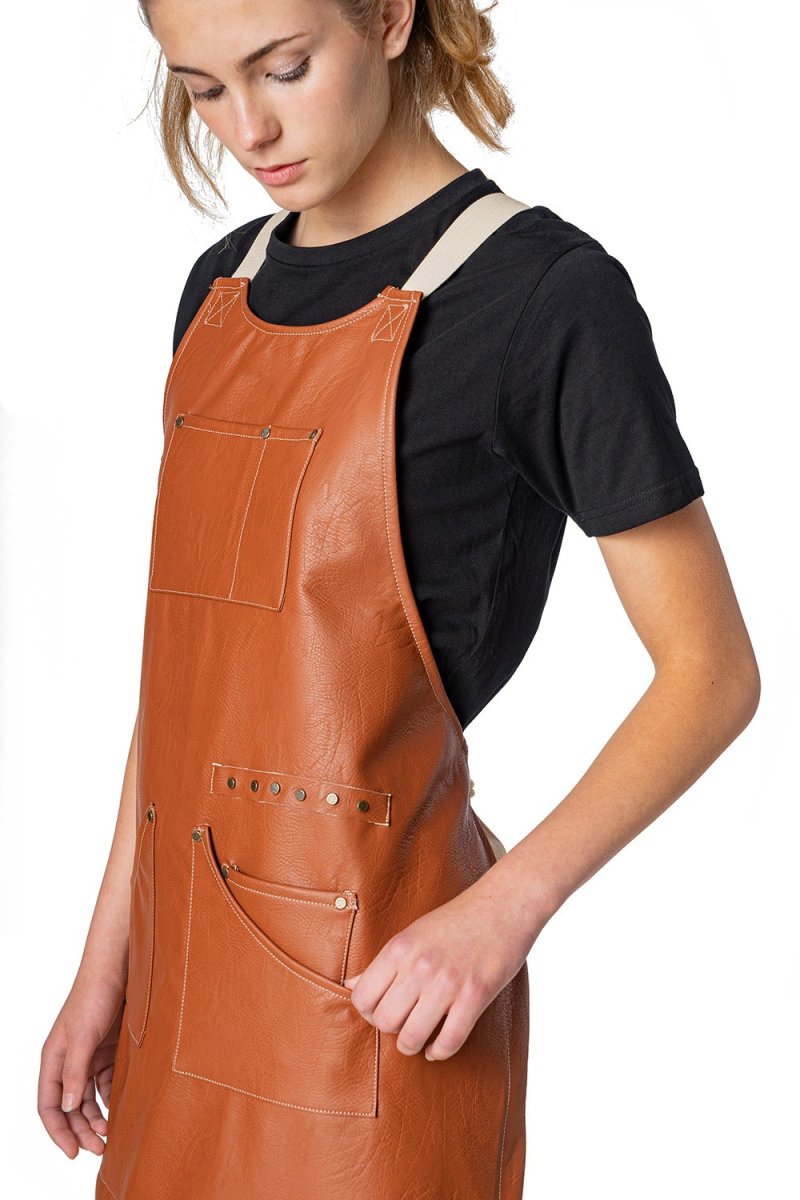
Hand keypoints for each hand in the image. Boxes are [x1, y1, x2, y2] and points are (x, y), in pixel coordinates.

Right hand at [38, 975, 125, 1158]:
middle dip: (82, 1130)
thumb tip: (69, 1108)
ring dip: (98, 1118)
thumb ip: (75, 1073)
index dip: (59, 1131)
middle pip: (71, 1107)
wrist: (119, 968)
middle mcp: (69, 1061)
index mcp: (53, 1059)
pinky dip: (112, 1098)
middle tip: (100, 1149)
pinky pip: (108, 1083)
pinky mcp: (110, 1050)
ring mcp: (90, 1056)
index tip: (74, 1151)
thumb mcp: (82, 1037)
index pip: (49, 1105)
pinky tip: (122, 1108)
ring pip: (90, 1098)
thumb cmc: (94, 996)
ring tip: (112, 1134)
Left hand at [343, 870, 542, 1061]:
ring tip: (418, 1039)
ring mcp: (447, 982)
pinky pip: (449, 1041)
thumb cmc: (457, 920)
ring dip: (412, 1045)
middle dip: (390, 1030)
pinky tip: (438, 1046)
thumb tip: (351, 985)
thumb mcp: (413, 933)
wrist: (503, 906)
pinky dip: (440, 1051)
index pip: (362, 997)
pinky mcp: (475, 996)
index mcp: (400, 947)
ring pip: (411, 1037)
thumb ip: (384, 963)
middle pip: (384, 1021)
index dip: (368, 1012)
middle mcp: (419, 966)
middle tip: (402, 1024)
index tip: (381, 1010)